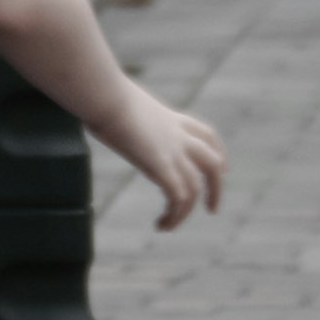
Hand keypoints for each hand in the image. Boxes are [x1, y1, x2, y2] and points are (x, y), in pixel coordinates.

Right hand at [112, 92, 223, 228]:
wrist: (105, 95)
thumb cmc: (101, 94)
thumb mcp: (120, 102)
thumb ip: (120, 111)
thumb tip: (97, 107)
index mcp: (171, 119)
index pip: (206, 136)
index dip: (217, 154)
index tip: (221, 169)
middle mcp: (179, 136)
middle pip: (214, 163)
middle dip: (217, 188)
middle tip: (212, 209)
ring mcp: (173, 151)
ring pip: (196, 188)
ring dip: (186, 212)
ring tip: (168, 225)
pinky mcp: (161, 166)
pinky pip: (178, 198)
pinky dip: (174, 216)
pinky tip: (161, 225)